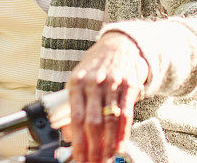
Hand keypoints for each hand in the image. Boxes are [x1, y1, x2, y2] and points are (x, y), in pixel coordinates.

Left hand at [62, 32, 148, 162]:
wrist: (118, 45)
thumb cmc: (96, 67)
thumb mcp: (79, 81)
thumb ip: (74, 107)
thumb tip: (68, 135)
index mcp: (76, 83)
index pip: (76, 117)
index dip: (77, 141)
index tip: (78, 157)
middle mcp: (93, 83)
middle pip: (93, 122)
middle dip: (93, 147)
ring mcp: (112, 83)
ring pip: (110, 120)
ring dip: (108, 145)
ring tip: (105, 159)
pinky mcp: (128, 85)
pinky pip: (126, 113)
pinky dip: (123, 133)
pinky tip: (120, 146)